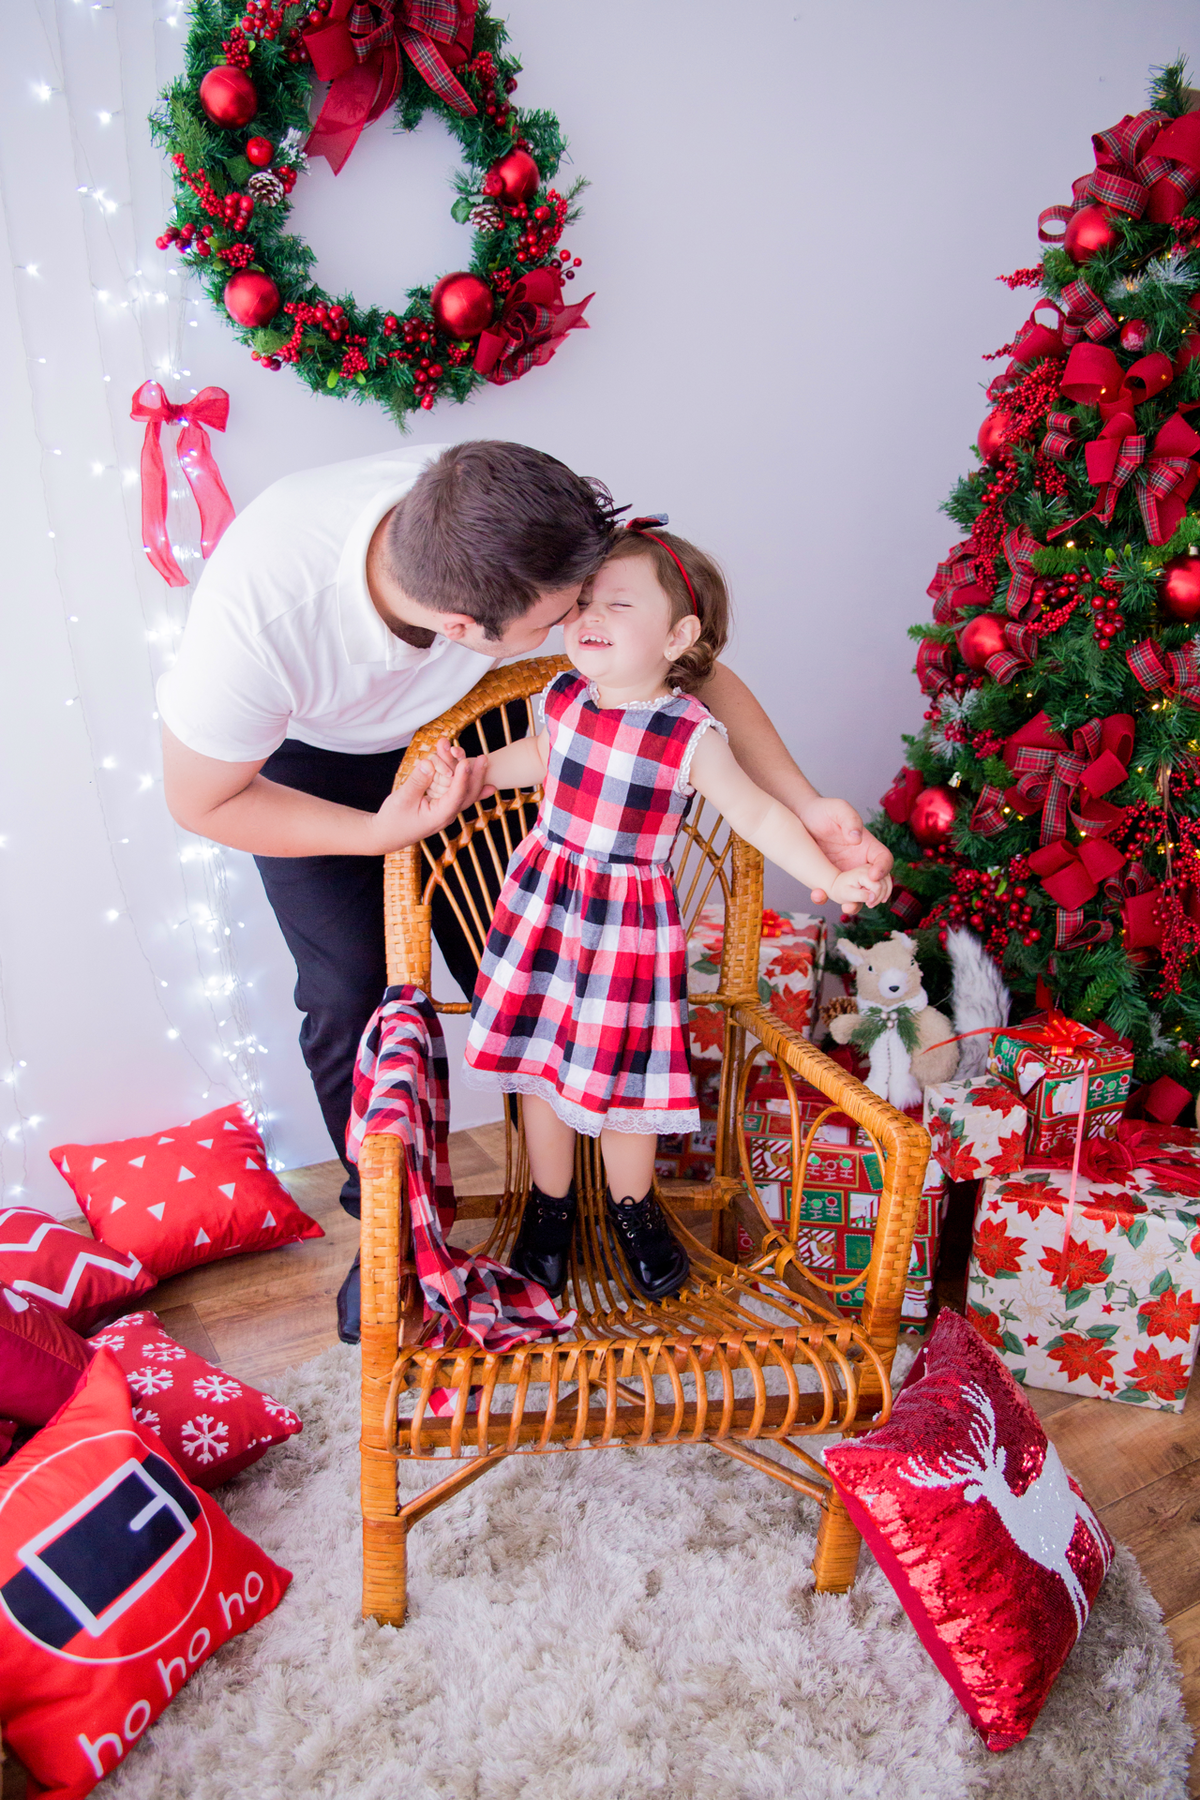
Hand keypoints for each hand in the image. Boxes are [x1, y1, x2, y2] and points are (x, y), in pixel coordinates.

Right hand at [364, 748, 489, 853]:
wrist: (388, 834)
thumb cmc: (393, 819)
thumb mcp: (402, 799)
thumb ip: (417, 782)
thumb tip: (428, 764)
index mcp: (439, 816)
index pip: (456, 796)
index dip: (462, 779)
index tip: (466, 762)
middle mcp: (447, 813)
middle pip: (467, 794)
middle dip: (475, 774)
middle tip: (484, 758)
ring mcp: (446, 808)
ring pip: (462, 788)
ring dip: (464, 769)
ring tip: (469, 752)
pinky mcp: (442, 802)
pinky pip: (456, 789)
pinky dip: (462, 777)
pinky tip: (475, 769)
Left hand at [801, 796, 893, 914]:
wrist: (801, 817)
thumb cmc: (824, 810)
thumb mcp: (839, 809)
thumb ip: (850, 820)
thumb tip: (856, 838)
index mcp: (868, 846)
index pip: (884, 860)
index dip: (883, 869)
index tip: (874, 875)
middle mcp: (859, 863)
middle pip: (875, 884)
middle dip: (874, 895)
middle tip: (869, 901)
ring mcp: (844, 874)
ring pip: (854, 894)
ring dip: (853, 904)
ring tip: (847, 908)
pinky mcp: (827, 879)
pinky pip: (829, 892)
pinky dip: (824, 897)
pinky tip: (818, 895)